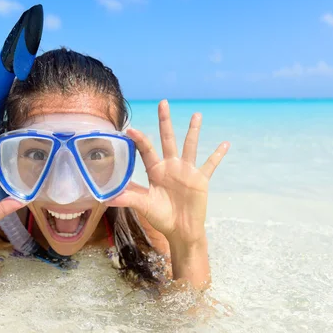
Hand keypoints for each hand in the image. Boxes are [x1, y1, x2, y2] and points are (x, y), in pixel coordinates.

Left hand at [106, 100, 229, 247]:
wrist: (181, 230)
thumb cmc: (161, 217)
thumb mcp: (144, 205)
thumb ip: (128, 198)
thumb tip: (107, 198)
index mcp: (155, 170)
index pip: (146, 150)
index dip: (139, 140)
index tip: (130, 129)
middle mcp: (170, 166)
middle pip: (167, 139)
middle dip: (165, 121)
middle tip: (163, 103)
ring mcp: (186, 171)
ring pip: (190, 146)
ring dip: (193, 131)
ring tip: (196, 115)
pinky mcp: (200, 179)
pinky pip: (210, 165)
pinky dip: (218, 155)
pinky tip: (225, 144)